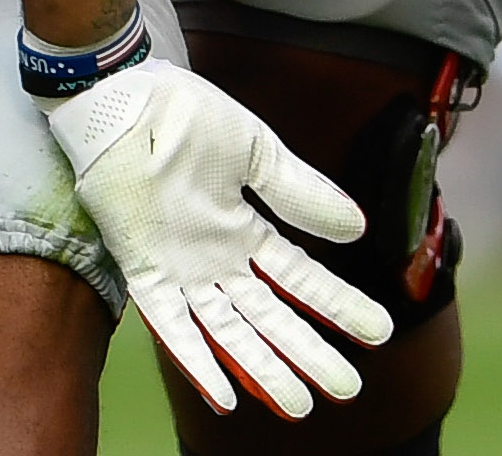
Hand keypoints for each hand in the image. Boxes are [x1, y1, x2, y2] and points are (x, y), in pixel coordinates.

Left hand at [43, 61, 392, 416]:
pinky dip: (195, 359)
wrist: (124, 98)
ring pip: (229, 331)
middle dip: (308, 352)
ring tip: (298, 403)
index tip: (377, 332)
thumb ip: (300, 192)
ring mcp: (180, 269)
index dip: (337, 306)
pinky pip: (170, 325)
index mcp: (244, 228)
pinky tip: (222, 393)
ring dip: (262, 367)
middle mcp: (215, 259)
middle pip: (270, 316)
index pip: (301, 278)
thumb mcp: (255, 150)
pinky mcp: (143, 270)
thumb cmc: (185, 115)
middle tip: (345, 388)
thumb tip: (356, 227)